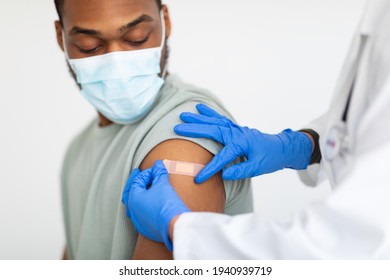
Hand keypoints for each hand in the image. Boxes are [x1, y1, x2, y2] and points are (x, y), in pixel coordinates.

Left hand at [122, 160, 190, 250]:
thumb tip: (158, 163)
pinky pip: (140, 213)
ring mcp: (137, 220)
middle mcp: (132, 210)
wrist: (175, 226)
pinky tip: (150, 202)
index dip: (147, 173)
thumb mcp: (163, 184)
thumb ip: (159, 172)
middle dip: (134, 181)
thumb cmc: (167, 204)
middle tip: (137, 173)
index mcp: (133, 198)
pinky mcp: (145, 227)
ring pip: (134, 204)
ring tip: (144, 187)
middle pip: (130, 192)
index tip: (157, 169)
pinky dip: (143, 205)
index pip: (137, 181)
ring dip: (138, 194)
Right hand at [174, 104, 312, 182]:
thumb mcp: (257, 168)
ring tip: (183, 115)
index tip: (198, 178)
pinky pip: (219, 118)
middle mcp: (236, 133)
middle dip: (194, 129)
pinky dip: (209, 113)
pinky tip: (199, 108)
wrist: (280, 148)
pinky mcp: (234, 128)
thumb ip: (241, 171)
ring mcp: (234, 128)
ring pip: (213, 121)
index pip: (222, 158)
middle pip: (211, 130)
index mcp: (241, 144)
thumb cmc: (269, 158)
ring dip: (197, 118)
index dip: (209, 169)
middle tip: (177, 128)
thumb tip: (223, 174)